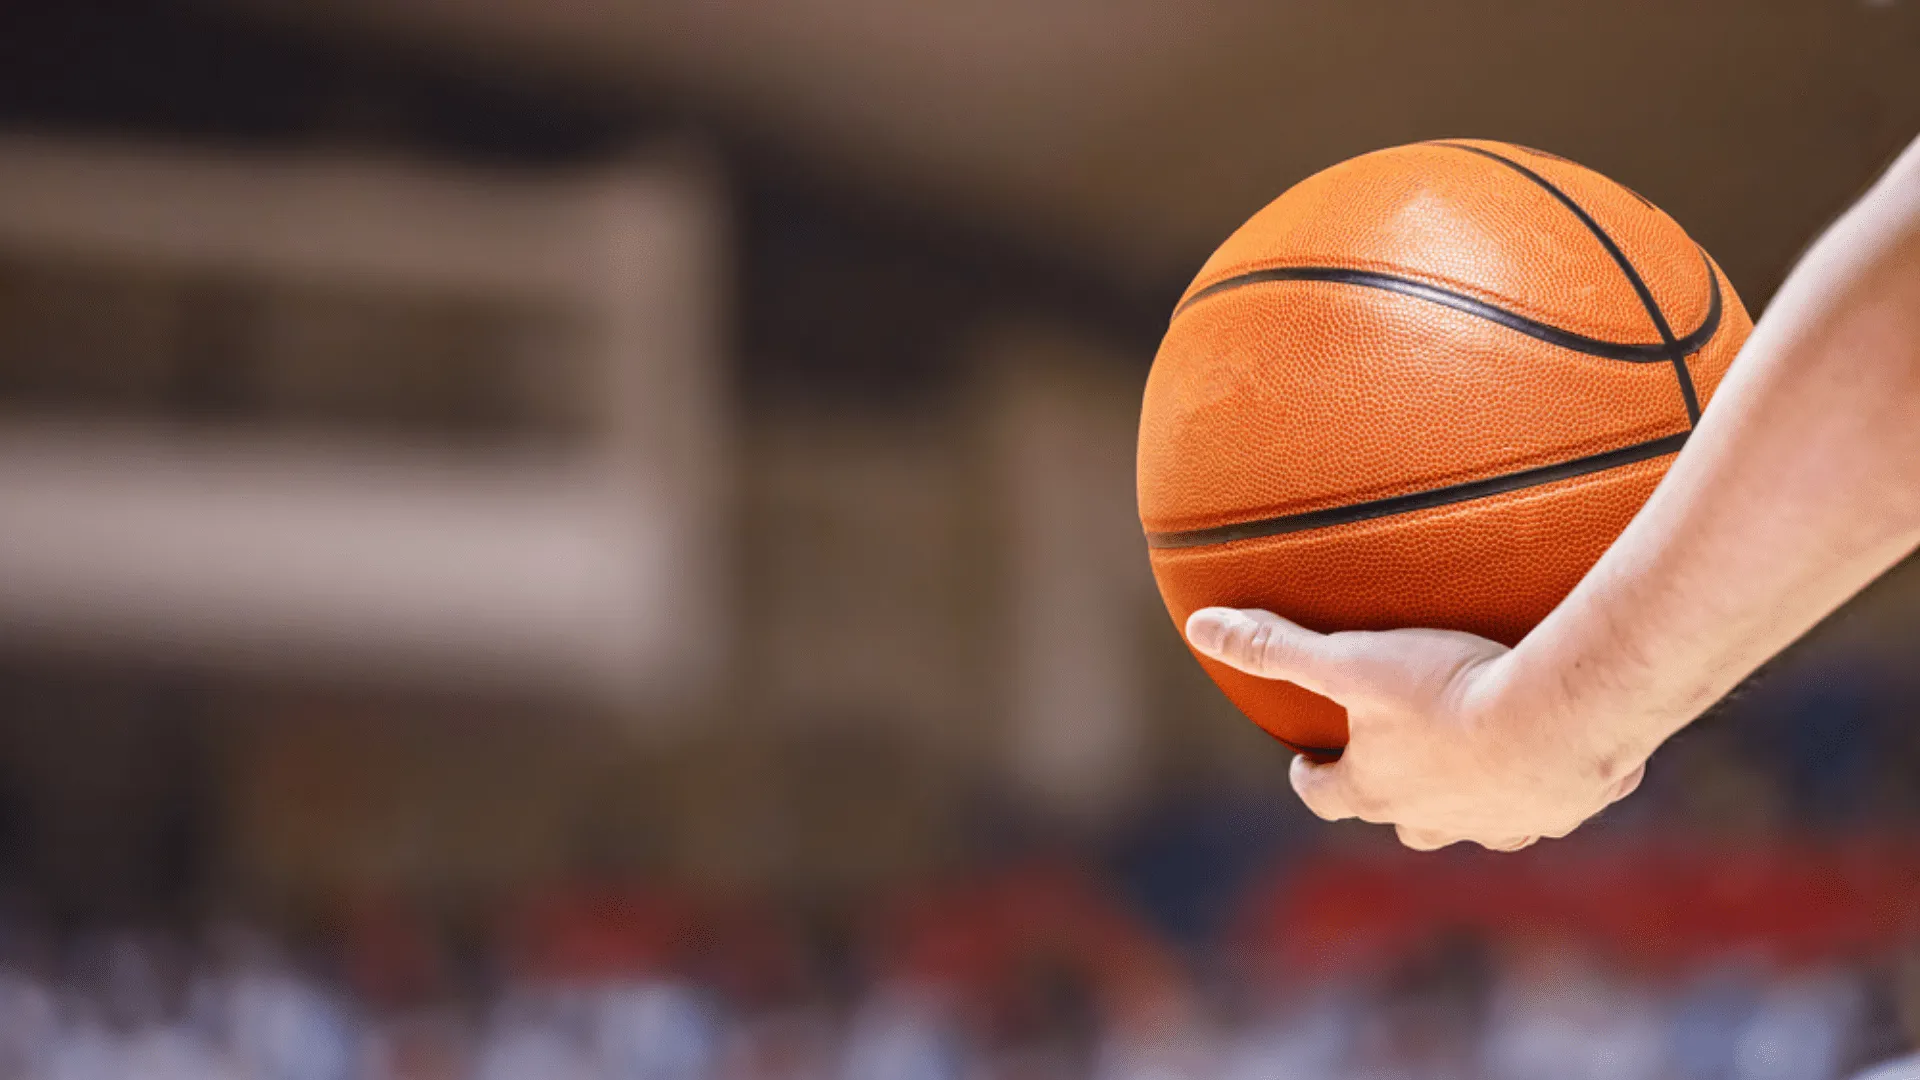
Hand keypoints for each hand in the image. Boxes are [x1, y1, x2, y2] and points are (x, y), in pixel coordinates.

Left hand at [1185, 607, 1649, 850]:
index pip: (1326, 795)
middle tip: (1390, 762)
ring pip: (1475, 822)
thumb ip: (1274, 645)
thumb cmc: (1445, 691)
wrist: (1561, 719)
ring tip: (1473, 764)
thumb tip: (1199, 627)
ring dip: (1467, 799)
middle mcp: (1434, 821)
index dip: (1311, 777)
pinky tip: (1556, 757)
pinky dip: (1543, 784)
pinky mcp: (1563, 809)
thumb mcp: (1350, 660)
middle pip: (1400, 821)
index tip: (1303, 761)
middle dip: (1390, 794)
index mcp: (1376, 789)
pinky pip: (1548, 803)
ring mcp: (1502, 822)